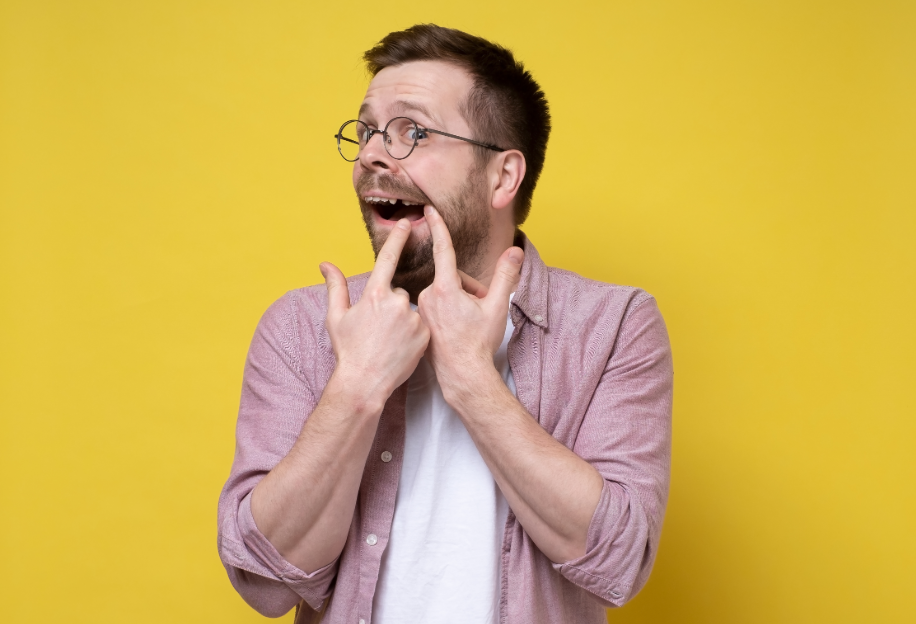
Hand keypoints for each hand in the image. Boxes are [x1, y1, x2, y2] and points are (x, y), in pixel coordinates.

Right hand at [320, 218, 428, 403]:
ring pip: (409, 309)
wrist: (365, 382)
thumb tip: (325, 264)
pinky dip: (413, 331)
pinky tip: (401, 346)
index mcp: (374, 295)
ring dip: (401, 318)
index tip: (407, 223)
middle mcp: (396, 302)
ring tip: (389, 340)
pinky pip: (420, 324)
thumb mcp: (336, 317)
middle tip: (378, 329)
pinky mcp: (425, 333)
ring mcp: (413, 318)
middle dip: (388, 305)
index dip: (398, 238)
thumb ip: (335, 287)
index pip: (388, 258)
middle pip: (396, 292)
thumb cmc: (348, 350)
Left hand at [417, 206, 523, 400]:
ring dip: (459, 300)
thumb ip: (505, 276)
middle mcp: (428, 296)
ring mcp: (422, 310)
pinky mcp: (420, 321)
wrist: (462, 375)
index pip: (443, 250)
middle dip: (469, 288)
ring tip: (468, 323)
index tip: (428, 210)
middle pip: (452, 278)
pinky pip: (436, 306)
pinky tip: (456, 330)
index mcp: (445, 288)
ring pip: (444, 292)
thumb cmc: (479, 343)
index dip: (438, 227)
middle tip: (480, 309)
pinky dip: (448, 311)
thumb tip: (515, 252)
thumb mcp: (497, 306)